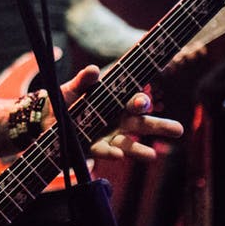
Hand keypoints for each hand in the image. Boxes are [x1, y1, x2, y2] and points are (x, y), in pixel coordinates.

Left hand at [56, 66, 182, 160]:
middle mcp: (118, 121)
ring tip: (153, 156)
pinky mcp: (95, 149)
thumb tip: (93, 70)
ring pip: (129, 144)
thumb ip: (83, 80)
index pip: (134, 102)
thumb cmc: (64, 101)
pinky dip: (112, 153)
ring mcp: (109, 137)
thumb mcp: (72, 88)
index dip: (139, 102)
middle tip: (179, 130)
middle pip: (143, 124)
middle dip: (160, 127)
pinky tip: (117, 154)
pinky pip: (106, 151)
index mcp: (116, 103)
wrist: (45, 120)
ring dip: (140, 150)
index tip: (140, 103)